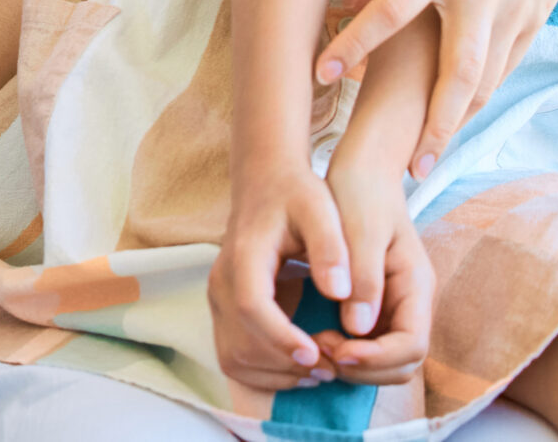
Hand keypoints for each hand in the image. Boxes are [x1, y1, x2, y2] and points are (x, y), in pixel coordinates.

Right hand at [211, 152, 353, 388]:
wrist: (264, 182)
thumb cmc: (295, 194)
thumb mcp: (320, 209)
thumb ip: (330, 248)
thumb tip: (339, 292)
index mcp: (244, 255)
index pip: (251, 306)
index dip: (281, 337)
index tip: (317, 354)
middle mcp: (221, 282)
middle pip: (240, 342)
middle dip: (287, 365)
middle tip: (334, 366)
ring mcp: (218, 300)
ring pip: (235, 358)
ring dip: (277, 375)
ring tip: (322, 370)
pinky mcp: (224, 313)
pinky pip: (235, 358)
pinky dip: (267, 373)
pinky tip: (302, 367)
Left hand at [313, 0, 557, 174]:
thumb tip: (352, 1)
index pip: (392, 7)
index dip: (355, 42)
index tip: (322, 73)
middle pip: (456, 71)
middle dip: (431, 124)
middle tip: (409, 168)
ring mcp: (516, 10)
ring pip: (485, 82)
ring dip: (456, 124)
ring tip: (427, 159)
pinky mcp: (537, 19)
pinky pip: (504, 69)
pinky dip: (479, 98)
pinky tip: (456, 119)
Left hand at [315, 160, 433, 381]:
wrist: (360, 169)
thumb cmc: (361, 192)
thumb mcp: (361, 229)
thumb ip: (364, 277)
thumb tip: (357, 329)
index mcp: (416, 284)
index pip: (412, 345)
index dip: (375, 358)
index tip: (335, 349)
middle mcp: (410, 301)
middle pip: (401, 363)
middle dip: (363, 368)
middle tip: (320, 349)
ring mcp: (394, 306)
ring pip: (384, 361)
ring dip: (352, 364)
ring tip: (315, 343)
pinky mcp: (374, 306)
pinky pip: (367, 346)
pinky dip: (346, 352)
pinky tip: (317, 336)